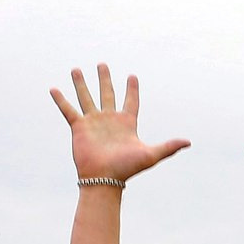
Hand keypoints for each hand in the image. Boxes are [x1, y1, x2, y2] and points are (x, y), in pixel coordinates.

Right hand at [52, 65, 188, 182]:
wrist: (105, 178)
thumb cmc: (127, 168)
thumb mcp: (151, 154)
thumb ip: (169, 146)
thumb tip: (189, 142)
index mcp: (126, 123)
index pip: (131, 101)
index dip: (132, 89)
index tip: (132, 76)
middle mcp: (109, 120)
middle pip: (107, 94)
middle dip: (104, 79)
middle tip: (102, 64)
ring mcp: (93, 122)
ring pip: (86, 97)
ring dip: (81, 83)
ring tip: (76, 69)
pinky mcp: (79, 127)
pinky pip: (68, 110)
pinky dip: (61, 100)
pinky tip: (54, 88)